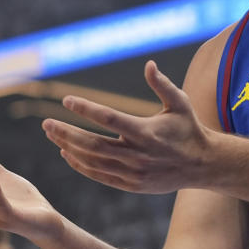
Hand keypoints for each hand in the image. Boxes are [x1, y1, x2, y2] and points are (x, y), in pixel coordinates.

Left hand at [42, 60, 212, 193]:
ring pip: (92, 161)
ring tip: (53, 135)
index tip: (66, 99)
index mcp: (146, 132)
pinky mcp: (132, 184)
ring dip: (69, 148)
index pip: (109, 119)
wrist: (203, 165)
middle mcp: (138, 154)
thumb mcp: (180, 103)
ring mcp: (133, 172)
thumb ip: (162, 84)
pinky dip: (81, 165)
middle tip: (46, 123)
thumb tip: (148, 64)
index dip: (85, 109)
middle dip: (66, 133)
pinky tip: (67, 154)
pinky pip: (99, 175)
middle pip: (92, 144)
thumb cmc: (188, 129)